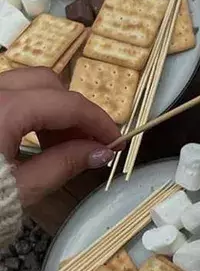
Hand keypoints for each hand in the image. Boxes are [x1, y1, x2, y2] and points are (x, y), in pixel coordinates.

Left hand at [0, 68, 120, 205]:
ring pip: (25, 84)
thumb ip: (66, 163)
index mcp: (3, 111)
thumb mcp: (24, 187)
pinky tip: (33, 141)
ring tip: (61, 147)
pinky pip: (6, 95)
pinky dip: (28, 111)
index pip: (68, 103)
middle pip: (47, 83)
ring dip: (52, 110)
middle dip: (74, 111)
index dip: (99, 122)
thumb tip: (102, 152)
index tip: (117, 143)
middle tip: (88, 146)